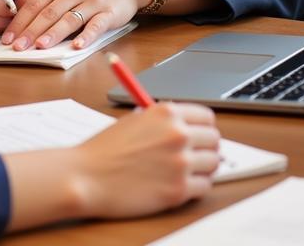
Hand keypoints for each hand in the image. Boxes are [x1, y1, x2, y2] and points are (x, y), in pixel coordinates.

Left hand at [2, 0, 147, 50]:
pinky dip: (86, 35)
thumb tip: (24, 17)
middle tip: (17, 47)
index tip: (8, 38)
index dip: (19, 21)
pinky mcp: (110, 12)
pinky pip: (96, 25)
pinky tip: (76, 46)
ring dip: (52, 34)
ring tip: (39, 47)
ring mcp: (92, 0)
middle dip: (30, 31)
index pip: (34, 3)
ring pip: (68, 19)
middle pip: (48, 13)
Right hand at [3, 102, 219, 230]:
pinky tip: (179, 184)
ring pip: (214, 164)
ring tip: (186, 170)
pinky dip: (196, 187)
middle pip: (214, 139)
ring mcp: (180, 163)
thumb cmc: (105, 148)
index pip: (206, 116)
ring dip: (203, 168)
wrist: (88, 175)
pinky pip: (205, 187)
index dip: (204, 126)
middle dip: (207, 147)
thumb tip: (185, 126)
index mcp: (166, 113)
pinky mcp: (179, 191)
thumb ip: (162, 121)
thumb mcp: (135, 121)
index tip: (200, 134)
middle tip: (195, 154)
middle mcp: (178, 135)